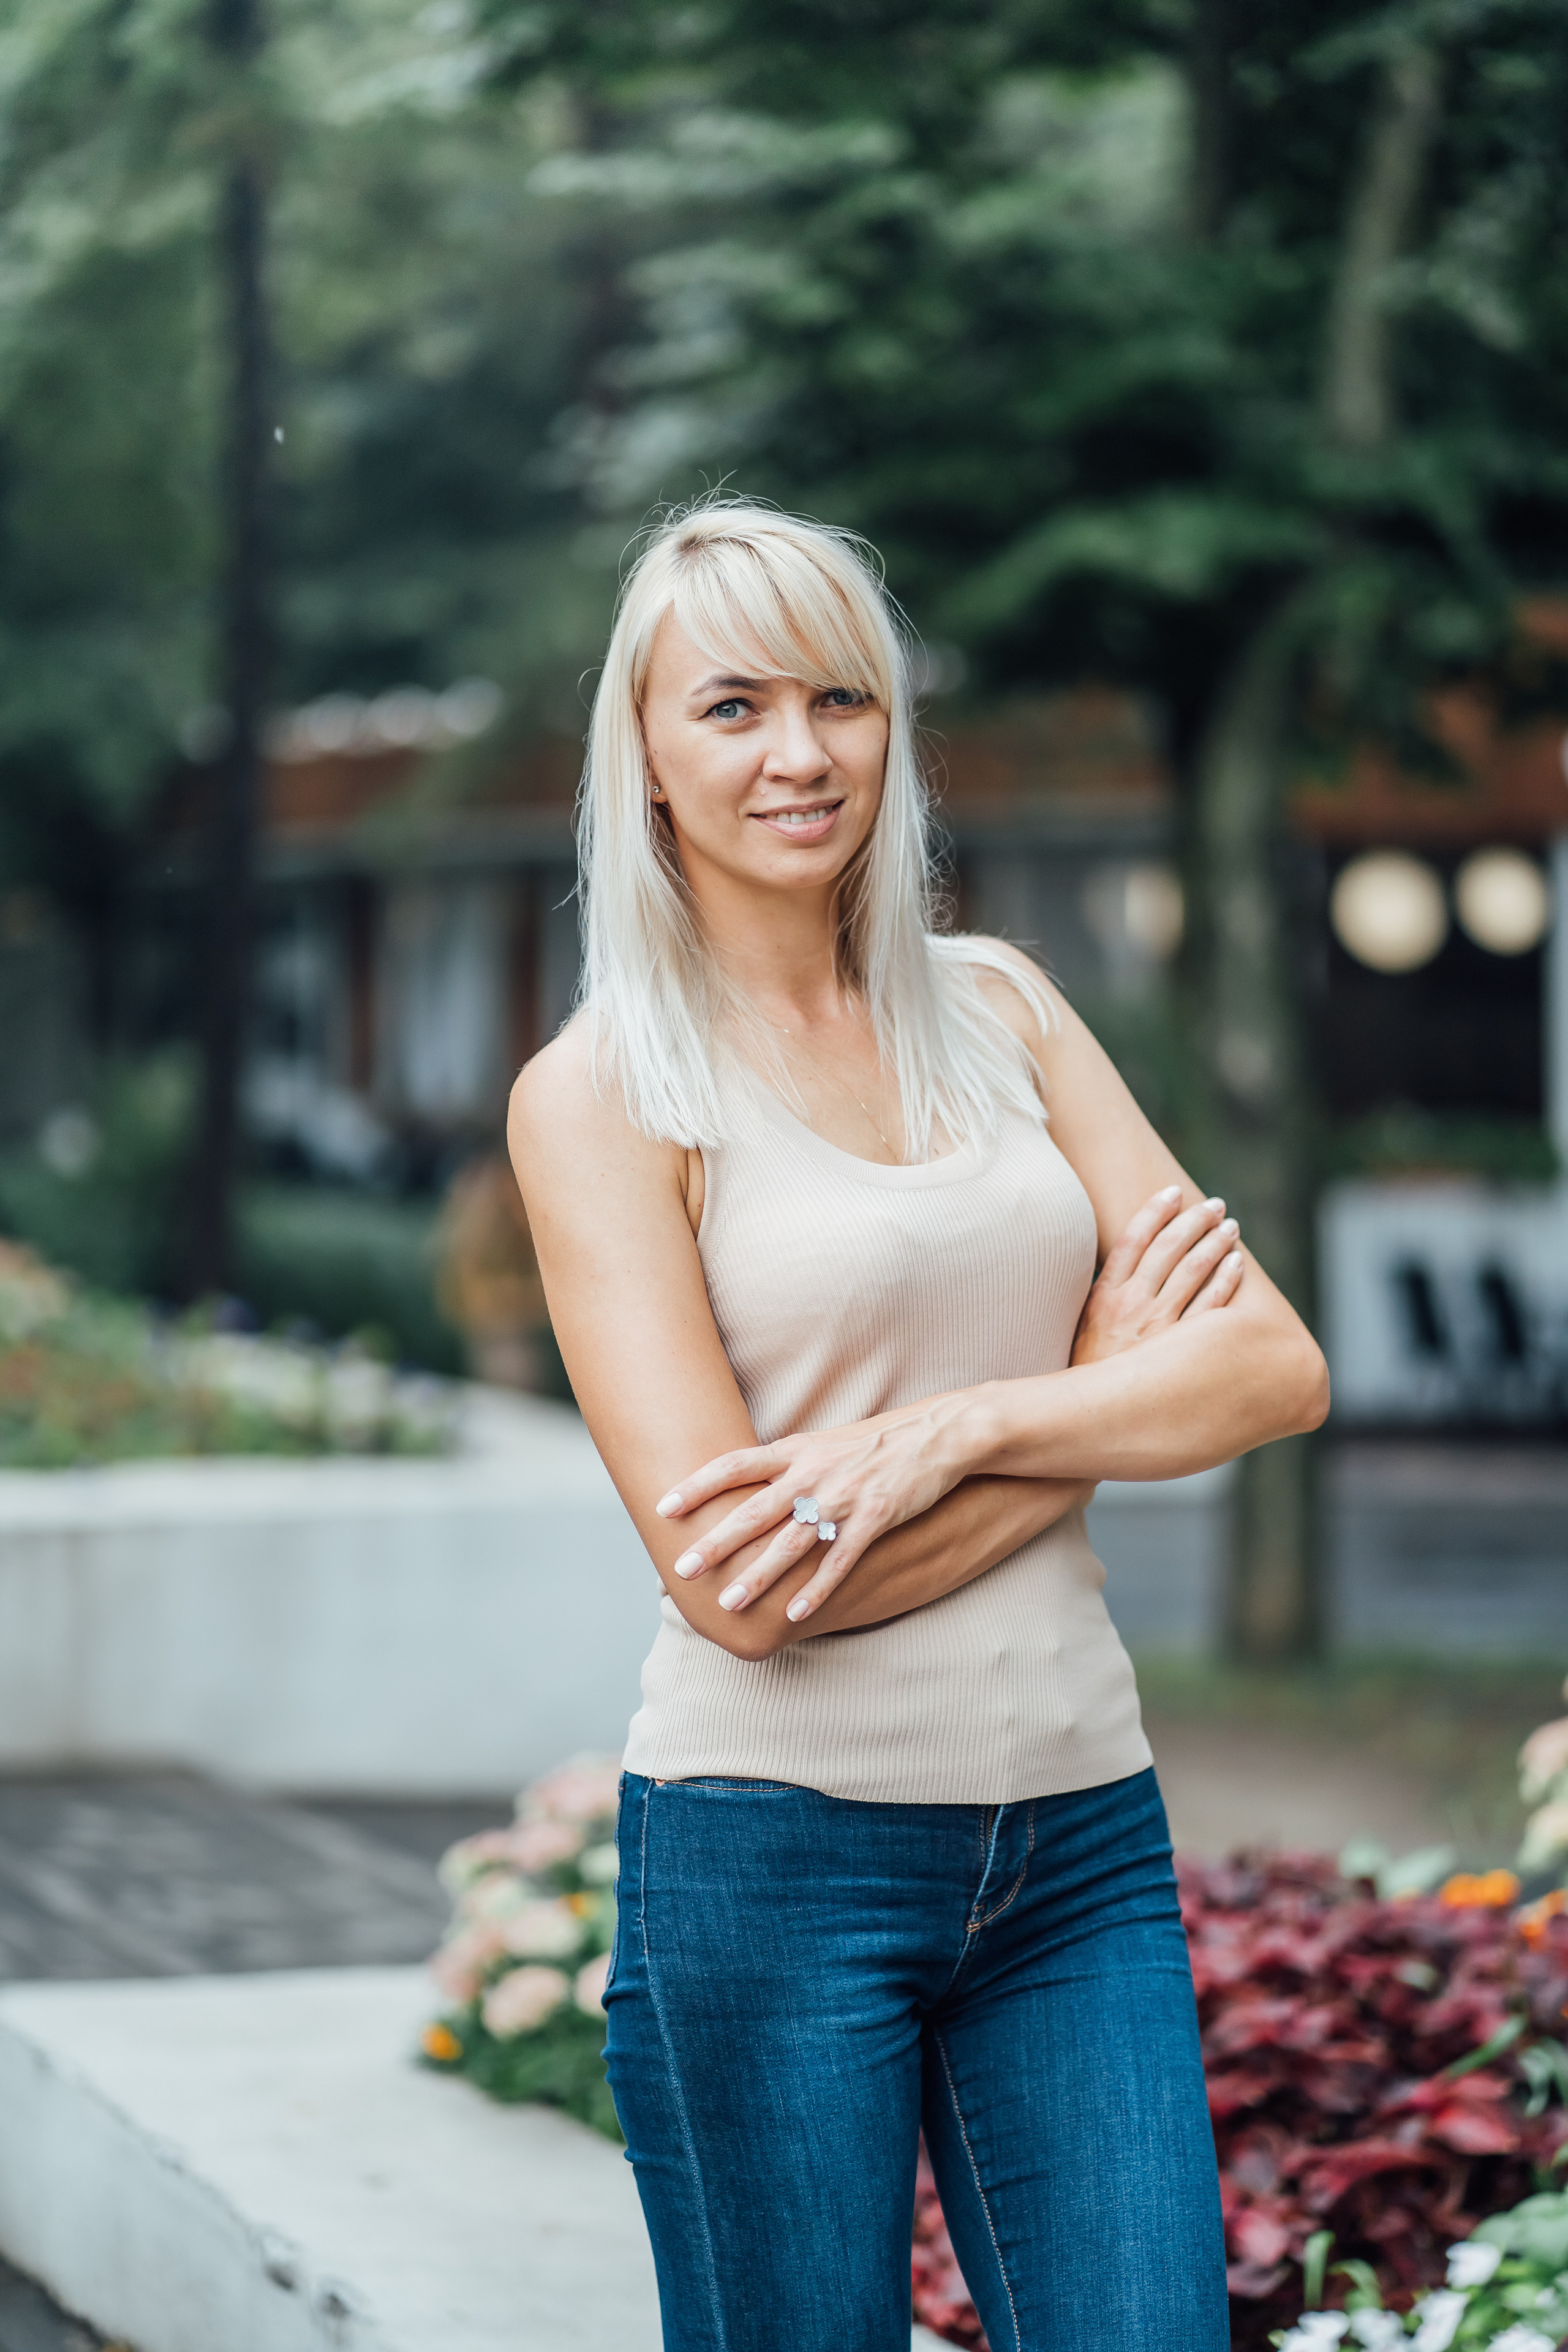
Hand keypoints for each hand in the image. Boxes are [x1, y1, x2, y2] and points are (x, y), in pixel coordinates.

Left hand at [652, 1403, 966, 1625]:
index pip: (735, 1464)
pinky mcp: (876, 1517)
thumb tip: (746, 1488)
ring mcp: (844, 1496)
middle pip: (754, 1510)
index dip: (697, 1485)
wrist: (938, 1434)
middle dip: (716, 1542)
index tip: (663, 1506)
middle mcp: (813, 1472)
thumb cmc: (876, 1443)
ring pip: (792, 1542)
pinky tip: (795, 1615)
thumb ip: (787, 1466)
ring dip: (759, 1575)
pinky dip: (817, 1589)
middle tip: (682, 1568)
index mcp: (796, 1450)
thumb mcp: (824, 1444)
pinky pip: (840, 1560)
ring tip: (729, 1602)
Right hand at [1072, 1185, 1241, 1367]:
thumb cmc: (1090, 1373)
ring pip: (1194, 1271)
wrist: (1092, 1423)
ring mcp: (1159, 1328)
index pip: (1133, 1239)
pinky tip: (1237, 1265)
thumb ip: (1103, 1296)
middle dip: (1194, 1220)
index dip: (1155, 1210)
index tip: (1172, 1191)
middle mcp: (1131, 1306)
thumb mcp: (1084, 1329)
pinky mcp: (1183, 1352)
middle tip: (1214, 1205)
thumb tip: (1125, 1264)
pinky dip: (1227, 1281)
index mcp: (1104, 1296)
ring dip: (1215, 1243)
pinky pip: (1212, 1308)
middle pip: (1168, 1248)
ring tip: (1230, 1227)